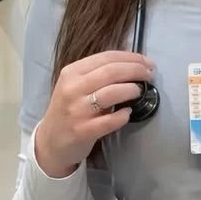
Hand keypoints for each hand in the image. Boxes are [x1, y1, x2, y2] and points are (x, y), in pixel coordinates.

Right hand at [34, 51, 154, 177]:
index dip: (131, 58)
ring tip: (139, 92)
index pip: (106, 57)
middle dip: (136, 71)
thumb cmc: (69, 109)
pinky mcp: (82, 130)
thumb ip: (98, 72)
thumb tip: (131, 59)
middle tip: (150, 75)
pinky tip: (127, 113)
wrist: (51, 142)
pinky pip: (110, 120)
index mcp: (71, 72)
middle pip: (111, 72)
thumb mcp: (76, 85)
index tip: (147, 62)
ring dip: (131, 90)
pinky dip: (123, 116)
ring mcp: (77, 110)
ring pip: (112, 93)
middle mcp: (72, 88)